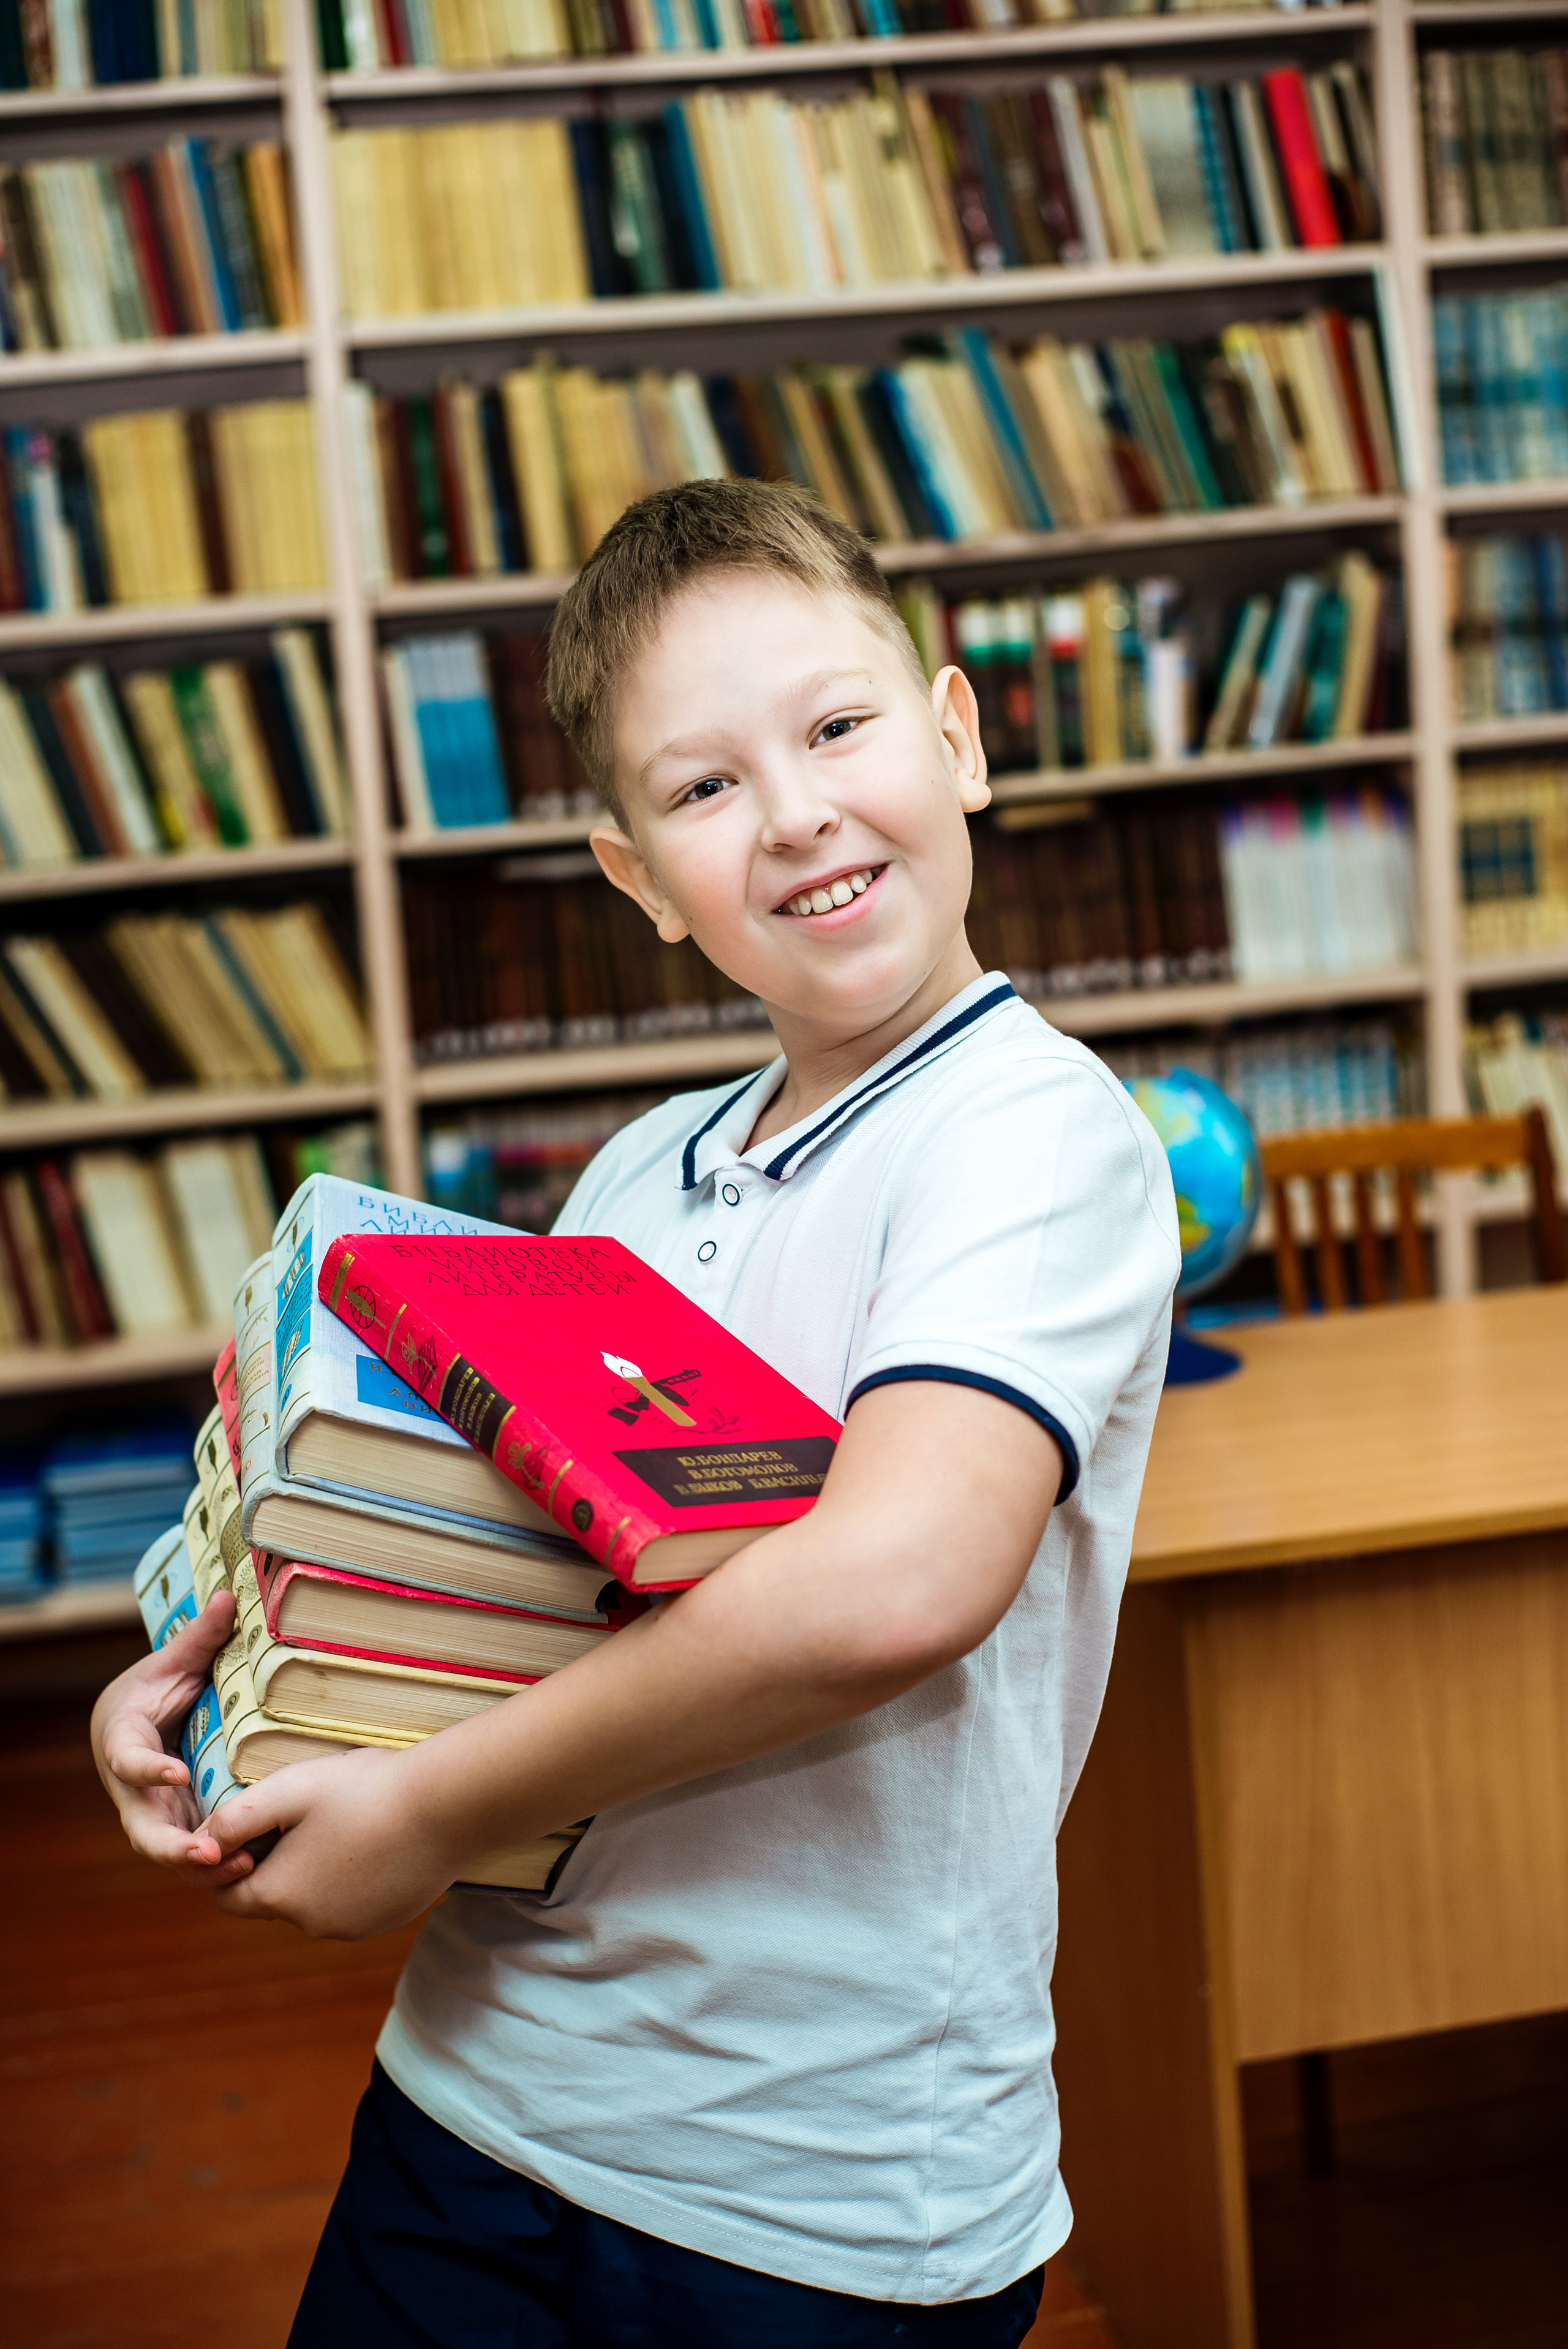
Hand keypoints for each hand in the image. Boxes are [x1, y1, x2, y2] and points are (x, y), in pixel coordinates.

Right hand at [90, 1590, 252, 1887]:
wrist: (144, 1720)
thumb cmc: (155, 1688)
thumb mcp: (172, 1662)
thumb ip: (199, 1637)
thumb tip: (230, 1594)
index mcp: (123, 1742)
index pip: (129, 1760)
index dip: (149, 1769)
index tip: (175, 1771)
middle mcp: (134, 1789)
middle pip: (143, 1829)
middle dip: (173, 1847)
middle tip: (207, 1853)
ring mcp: (157, 1812)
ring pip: (170, 1853)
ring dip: (202, 1867)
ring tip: (243, 1869)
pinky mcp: (181, 1825)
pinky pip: (195, 1853)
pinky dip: (219, 1865)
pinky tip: (255, 1866)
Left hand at [205, 1742, 461, 1940]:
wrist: (447, 1806)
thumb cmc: (364, 1790)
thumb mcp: (289, 1789)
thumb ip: (234, 1818)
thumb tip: (202, 1843)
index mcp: (280, 1896)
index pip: (228, 1896)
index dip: (234, 1861)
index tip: (260, 1825)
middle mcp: (311, 1925)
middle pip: (273, 1899)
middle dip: (278, 1863)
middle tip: (306, 1816)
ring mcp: (353, 1927)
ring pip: (314, 1902)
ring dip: (317, 1871)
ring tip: (346, 1823)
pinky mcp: (386, 1920)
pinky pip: (352, 1904)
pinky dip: (354, 1879)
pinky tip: (376, 1840)